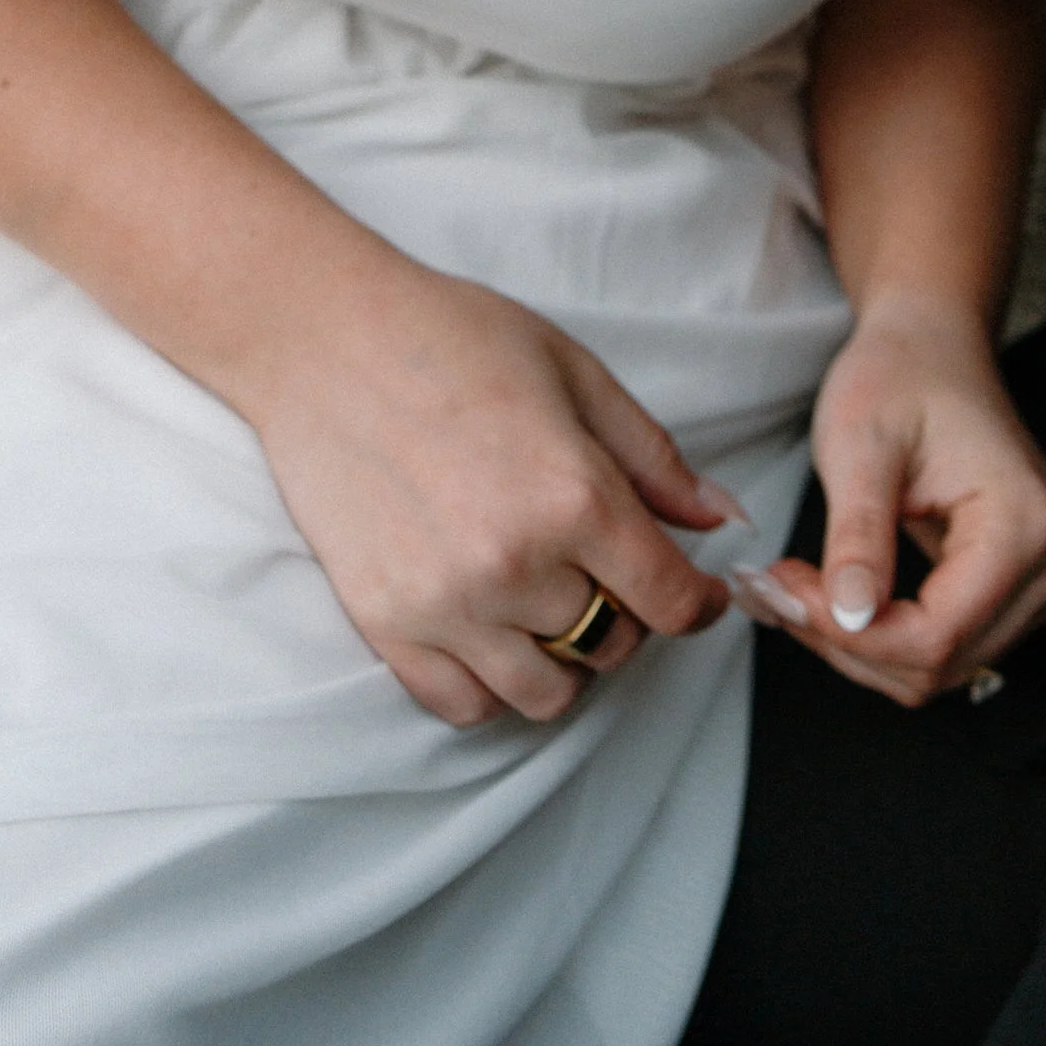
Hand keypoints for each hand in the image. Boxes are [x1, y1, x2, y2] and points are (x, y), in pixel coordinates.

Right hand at [238, 243, 744, 728]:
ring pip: (543, 693)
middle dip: (630, 615)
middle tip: (611, 572)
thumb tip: (719, 518)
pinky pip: (462, 705)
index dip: (702, 605)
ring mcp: (444, 605)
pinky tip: (496, 631)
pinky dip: (492, 684)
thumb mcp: (577, 376)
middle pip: (612, 645)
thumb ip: (654, 459)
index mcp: (574, 496)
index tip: (704, 596)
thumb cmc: (457, 340)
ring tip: (553, 605)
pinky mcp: (384, 626)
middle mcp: (514, 565)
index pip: (668, 600)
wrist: (327, 341)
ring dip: (565, 660)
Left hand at [732, 292, 1045, 708]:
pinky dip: (883, 633)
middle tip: (780, 592)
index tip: (787, 596)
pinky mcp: (1016, 588)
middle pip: (940, 661)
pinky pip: (945, 644)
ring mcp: (1041, 579)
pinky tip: (839, 596)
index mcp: (1026, 522)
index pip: (939, 634)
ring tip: (801, 591)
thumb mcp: (862, 444)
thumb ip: (859, 535)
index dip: (852, 635)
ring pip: (939, 666)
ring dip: (860, 644)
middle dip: (848, 641)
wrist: (931, 345)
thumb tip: (850, 618)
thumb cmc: (902, 373)